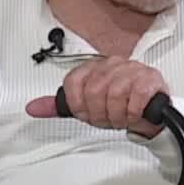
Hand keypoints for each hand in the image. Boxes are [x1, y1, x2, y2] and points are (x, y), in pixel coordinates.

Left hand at [26, 57, 167, 137]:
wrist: (150, 112)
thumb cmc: (119, 106)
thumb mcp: (88, 106)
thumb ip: (62, 106)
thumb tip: (32, 108)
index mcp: (95, 67)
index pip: (73, 81)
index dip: (77, 104)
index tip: (85, 113)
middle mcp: (113, 64)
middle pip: (93, 91)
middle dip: (99, 114)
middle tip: (107, 119)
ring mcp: (133, 70)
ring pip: (114, 95)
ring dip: (117, 116)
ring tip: (121, 118)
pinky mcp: (150, 79)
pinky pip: (136, 99)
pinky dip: (133, 113)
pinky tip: (134, 114)